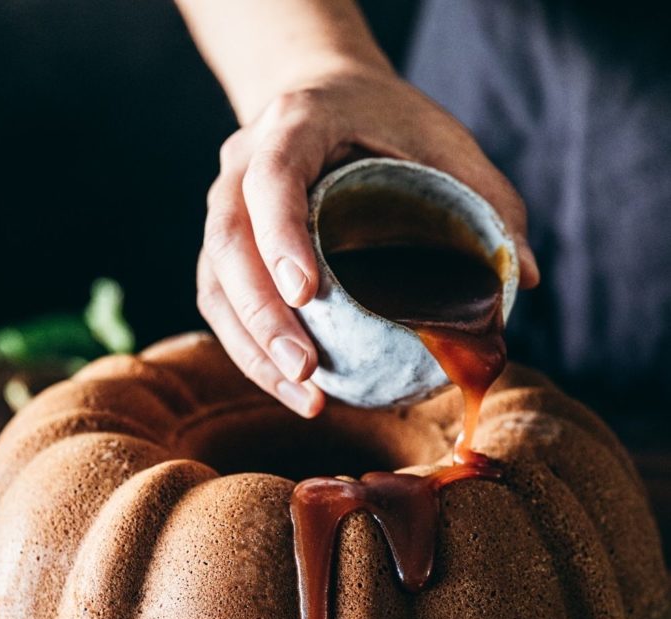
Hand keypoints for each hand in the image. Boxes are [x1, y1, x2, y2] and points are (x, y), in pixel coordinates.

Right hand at [197, 63, 539, 417]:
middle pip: (227, 244)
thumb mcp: (445, 142)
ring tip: (306, 398)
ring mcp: (222, 208)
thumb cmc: (390, 121)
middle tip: (306, 372)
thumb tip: (526, 278)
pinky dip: (251, 353)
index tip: (309, 294)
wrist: (326, 98)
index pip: (270, 178)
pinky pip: (220, 306)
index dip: (281, 236)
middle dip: (262, 317)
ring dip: (252, 350)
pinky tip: (293, 390)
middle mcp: (240, 163)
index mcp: (293, 124)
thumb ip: (486, 201)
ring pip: (215, 285)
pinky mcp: (222, 250)